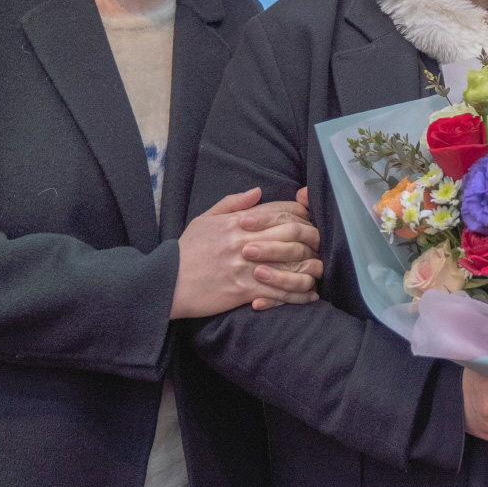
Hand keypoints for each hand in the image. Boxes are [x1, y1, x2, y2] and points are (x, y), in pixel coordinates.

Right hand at [170, 189, 323, 318]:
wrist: (167, 283)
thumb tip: (258, 191)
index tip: (308, 220)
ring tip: (319, 270)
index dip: (300, 214)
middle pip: (293, 234)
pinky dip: (299, 294)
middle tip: (320, 244)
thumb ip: (233, 203)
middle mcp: (246, 240)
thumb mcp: (205, 219)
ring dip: (310, 267)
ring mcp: (247, 266)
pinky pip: (280, 292)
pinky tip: (310, 295)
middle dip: (312, 238)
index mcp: (238, 221)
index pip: (280, 211)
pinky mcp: (245, 290)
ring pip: (292, 263)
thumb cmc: (186, 251)